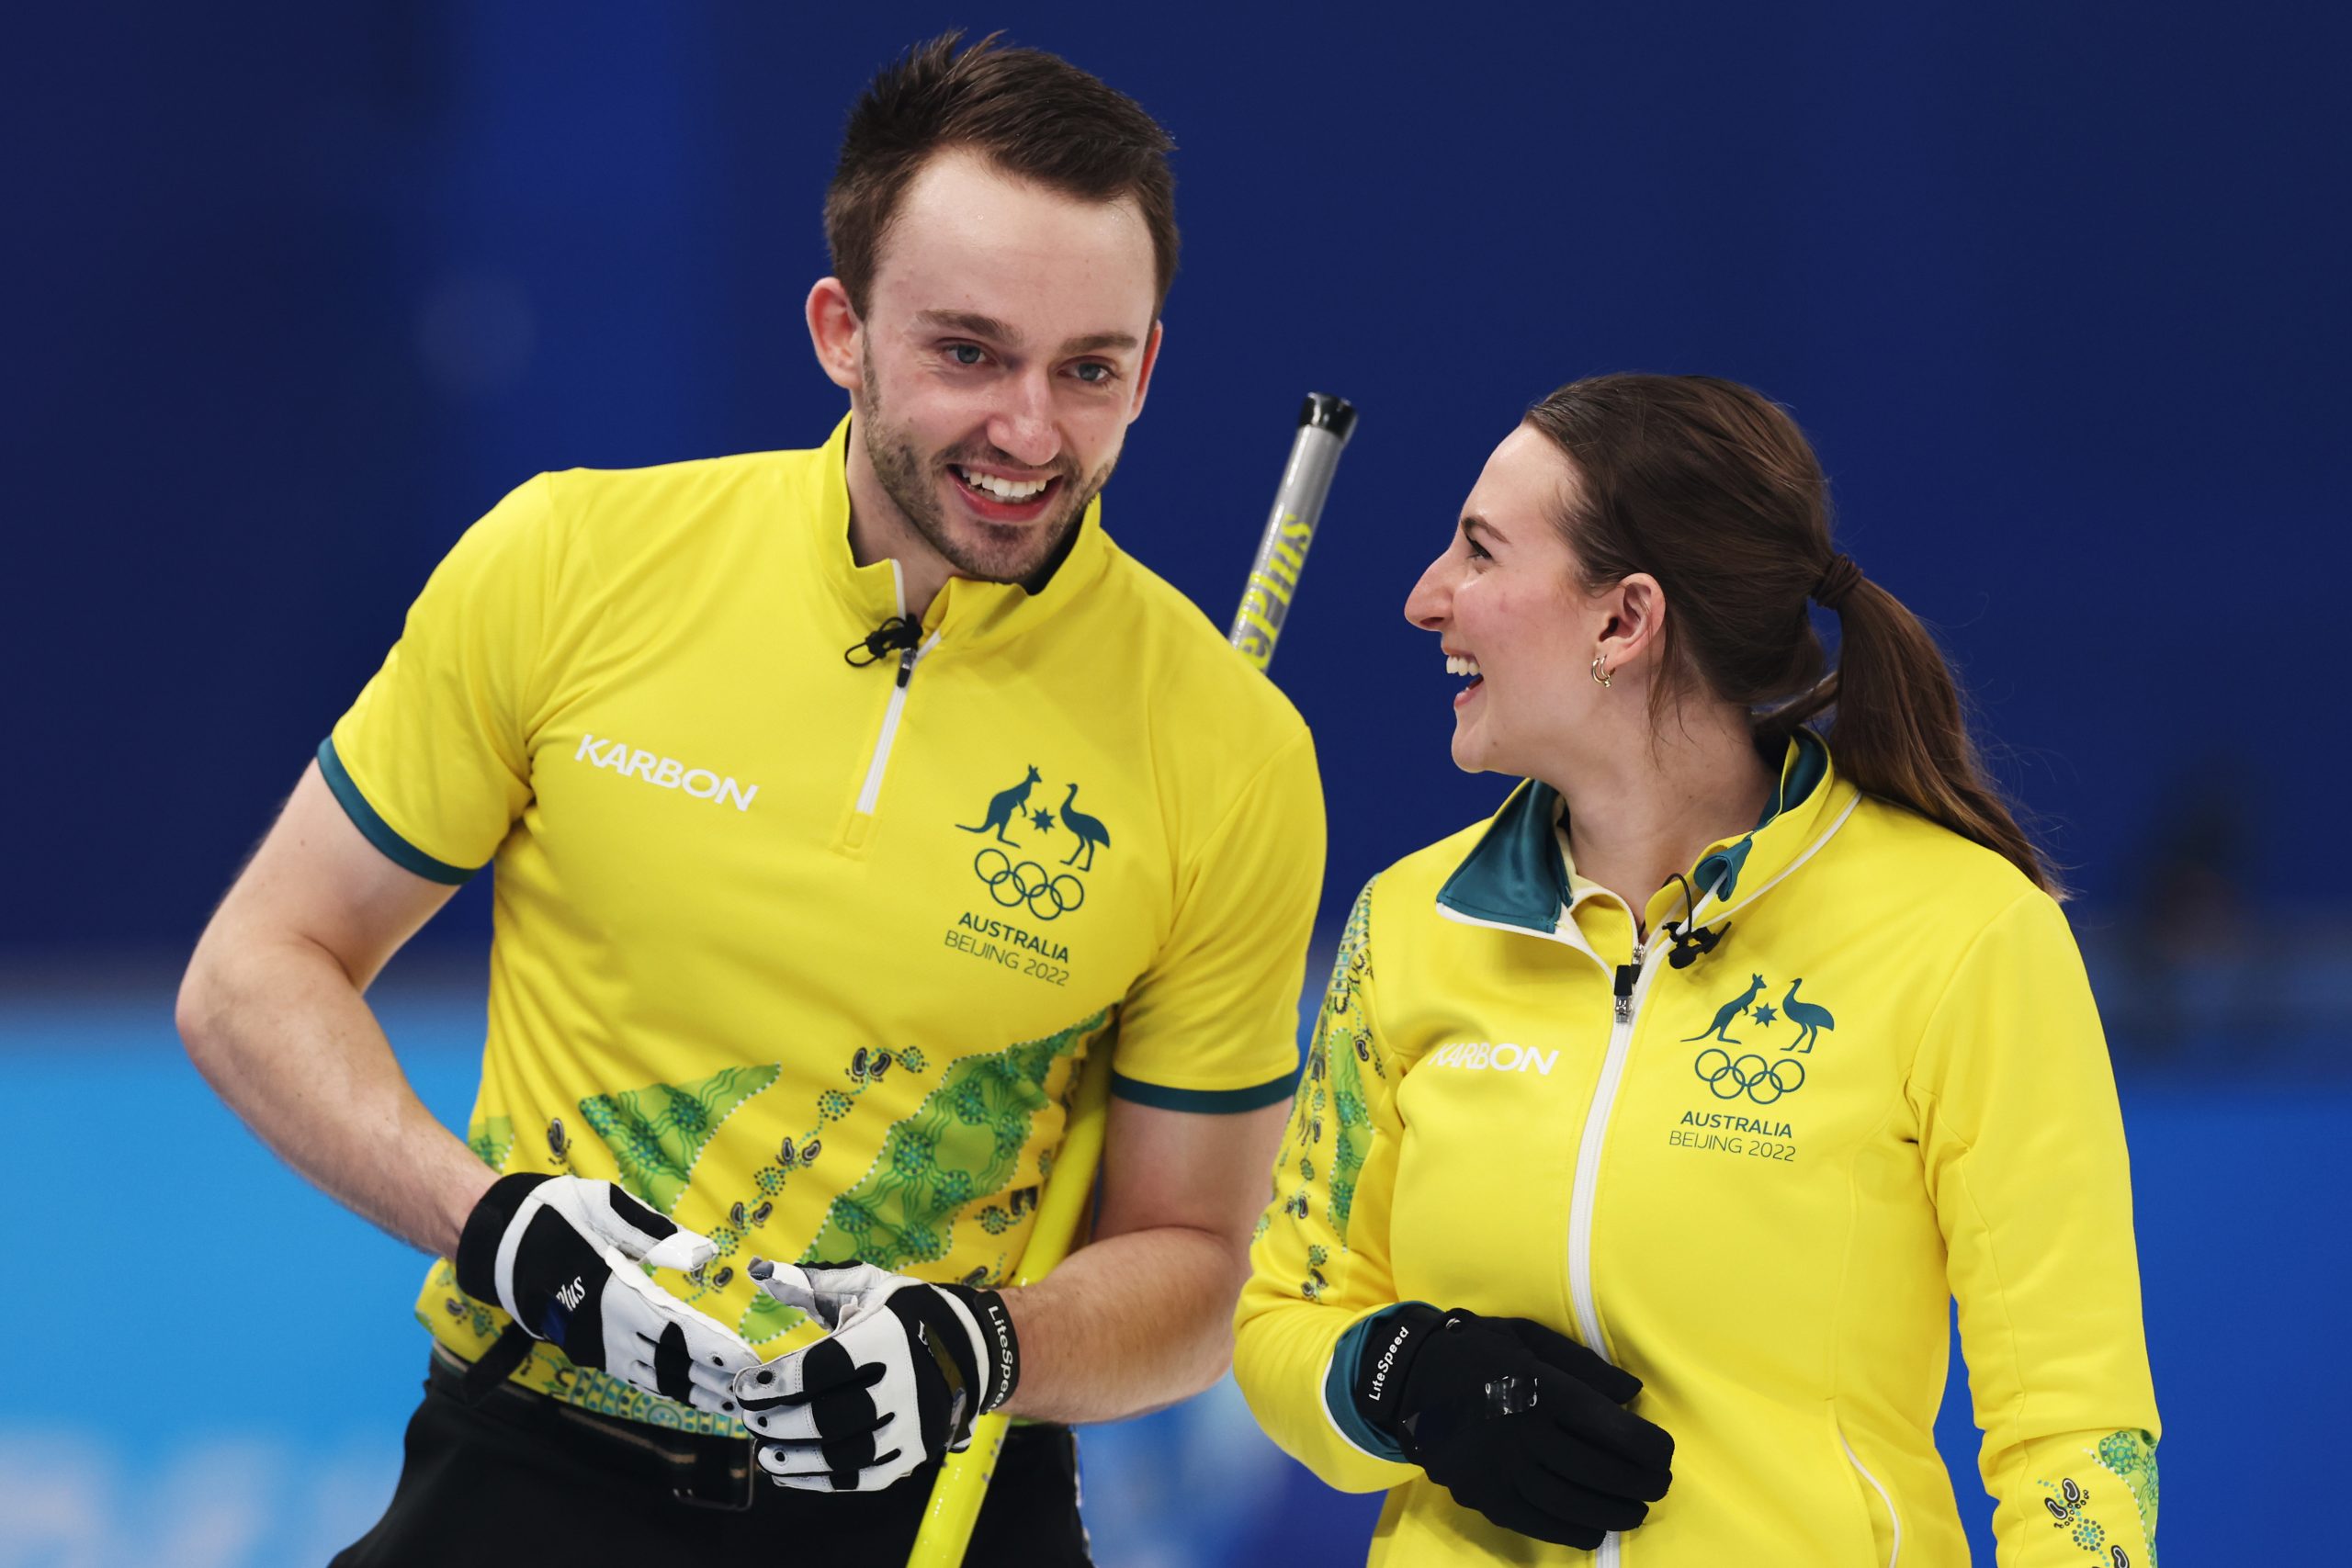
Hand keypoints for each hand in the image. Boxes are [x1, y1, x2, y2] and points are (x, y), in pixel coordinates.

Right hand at [453, 1173, 756, 1412]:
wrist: (500, 1240)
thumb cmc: (557, 1215)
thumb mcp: (606, 1208)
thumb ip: (656, 1234)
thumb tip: (702, 1255)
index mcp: (612, 1293)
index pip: (671, 1329)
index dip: (708, 1347)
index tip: (740, 1360)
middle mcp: (602, 1330)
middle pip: (666, 1362)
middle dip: (711, 1378)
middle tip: (750, 1390)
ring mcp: (593, 1345)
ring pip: (650, 1377)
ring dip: (691, 1391)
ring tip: (729, 1403)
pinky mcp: (588, 1350)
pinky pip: (633, 1375)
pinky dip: (664, 1386)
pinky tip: (688, 1393)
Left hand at [730, 1259, 1020, 1491]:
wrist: (975, 1348)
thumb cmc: (906, 1313)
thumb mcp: (868, 1286)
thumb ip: (812, 1282)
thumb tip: (759, 1271)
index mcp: (892, 1335)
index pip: (826, 1366)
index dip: (779, 1381)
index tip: (744, 1385)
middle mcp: (909, 1383)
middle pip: (831, 1416)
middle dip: (779, 1422)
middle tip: (749, 1419)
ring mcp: (915, 1424)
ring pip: (845, 1454)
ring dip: (796, 1458)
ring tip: (764, 1453)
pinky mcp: (916, 1454)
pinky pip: (863, 1478)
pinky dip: (821, 1481)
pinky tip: (789, 1474)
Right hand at [1351, 1305, 1672, 1548]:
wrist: (1407, 1378)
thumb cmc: (1478, 1351)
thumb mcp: (1529, 1338)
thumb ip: (1584, 1366)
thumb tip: (1633, 1392)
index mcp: (1536, 1387)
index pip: (1606, 1425)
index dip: (1645, 1444)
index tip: (1665, 1451)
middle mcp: (1520, 1431)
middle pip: (1595, 1469)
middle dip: (1639, 1482)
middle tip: (1661, 1484)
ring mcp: (1499, 1468)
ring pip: (1569, 1502)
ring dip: (1612, 1512)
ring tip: (1637, 1512)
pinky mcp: (1482, 1494)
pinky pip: (1534, 1521)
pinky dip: (1570, 1530)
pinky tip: (1594, 1529)